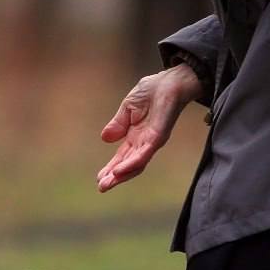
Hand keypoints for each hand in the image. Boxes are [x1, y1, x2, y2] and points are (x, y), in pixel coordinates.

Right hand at [97, 64, 203, 191]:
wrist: (170, 81)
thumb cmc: (152, 91)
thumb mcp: (127, 108)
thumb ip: (118, 124)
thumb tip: (105, 139)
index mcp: (136, 136)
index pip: (122, 157)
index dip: (111, 168)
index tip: (99, 178)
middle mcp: (145, 143)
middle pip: (128, 165)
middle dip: (114, 177)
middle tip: (101, 188)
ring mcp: (152, 141)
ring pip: (136, 164)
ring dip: (121, 175)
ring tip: (107, 184)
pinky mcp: (158, 136)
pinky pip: (143, 154)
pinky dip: (131, 163)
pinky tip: (119, 171)